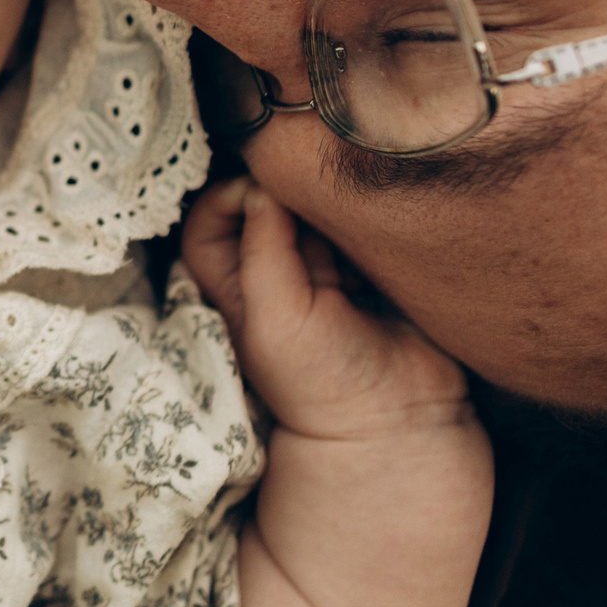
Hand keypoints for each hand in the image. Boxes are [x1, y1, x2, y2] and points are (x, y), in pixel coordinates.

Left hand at [180, 178, 471, 441]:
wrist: (398, 418)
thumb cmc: (321, 381)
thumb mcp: (276, 319)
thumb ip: (263, 251)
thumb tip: (261, 188)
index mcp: (233, 289)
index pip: (207, 224)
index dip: (226, 200)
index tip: (261, 191)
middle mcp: (271, 273)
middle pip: (261, 207)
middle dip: (285, 197)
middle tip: (315, 205)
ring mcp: (320, 269)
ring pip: (311, 211)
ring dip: (328, 208)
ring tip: (349, 229)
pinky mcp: (365, 269)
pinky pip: (355, 225)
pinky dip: (362, 220)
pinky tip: (376, 239)